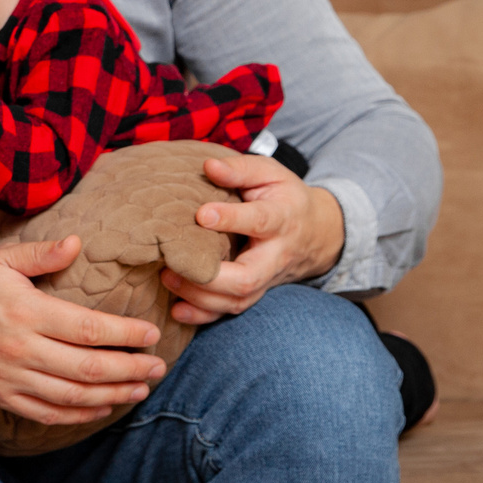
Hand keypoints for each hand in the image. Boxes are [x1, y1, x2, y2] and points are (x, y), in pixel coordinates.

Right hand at [0, 239, 164, 424]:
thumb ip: (41, 254)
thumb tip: (77, 243)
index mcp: (27, 313)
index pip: (89, 329)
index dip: (126, 334)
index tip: (151, 334)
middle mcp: (22, 350)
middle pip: (90, 367)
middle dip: (131, 369)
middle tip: (159, 367)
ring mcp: (11, 379)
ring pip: (74, 396)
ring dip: (113, 395)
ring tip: (140, 389)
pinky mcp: (2, 397)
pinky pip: (48, 413)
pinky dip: (80, 415)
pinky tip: (102, 408)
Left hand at [161, 153, 346, 324]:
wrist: (315, 233)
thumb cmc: (283, 197)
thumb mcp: (270, 174)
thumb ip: (241, 169)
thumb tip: (208, 166)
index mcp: (281, 218)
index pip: (259, 221)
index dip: (231, 219)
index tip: (201, 214)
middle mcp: (275, 256)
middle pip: (247, 277)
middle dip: (210, 276)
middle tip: (173, 262)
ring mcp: (266, 280)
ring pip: (237, 300)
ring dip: (199, 297)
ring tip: (168, 278)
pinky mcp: (255, 293)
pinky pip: (231, 312)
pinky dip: (204, 316)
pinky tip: (178, 311)